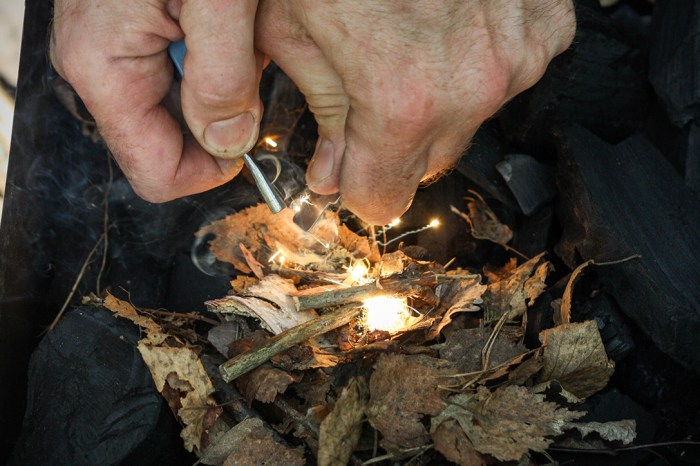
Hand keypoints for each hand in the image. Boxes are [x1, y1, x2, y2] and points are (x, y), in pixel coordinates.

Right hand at [50, 0, 263, 201]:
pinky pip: (175, 78)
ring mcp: (107, 54)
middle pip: (169, 145)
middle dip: (221, 115)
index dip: (211, 170)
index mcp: (104, 69)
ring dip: (221, 84)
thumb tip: (229, 143)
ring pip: (178, 111)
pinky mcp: (124, 40)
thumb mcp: (220, 2)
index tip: (247, 136)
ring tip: (234, 35)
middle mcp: (95, 69)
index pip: (156, 174)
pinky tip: (221, 27)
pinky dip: (210, 61)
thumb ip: (224, 77)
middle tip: (245, 61)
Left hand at [255, 0, 575, 223]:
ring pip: (469, 118)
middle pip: (427, 162)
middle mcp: (475, 87)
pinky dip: (474, 59)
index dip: (357, 184)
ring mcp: (518, 55)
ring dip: (435, 98)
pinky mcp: (545, 24)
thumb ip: (315, 117)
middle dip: (391, 140)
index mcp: (404, 100)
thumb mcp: (290, 26)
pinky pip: (507, 72)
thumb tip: (333, 178)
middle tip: (365, 84)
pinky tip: (446, 19)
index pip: (383, 201)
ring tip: (403, 36)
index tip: (344, 164)